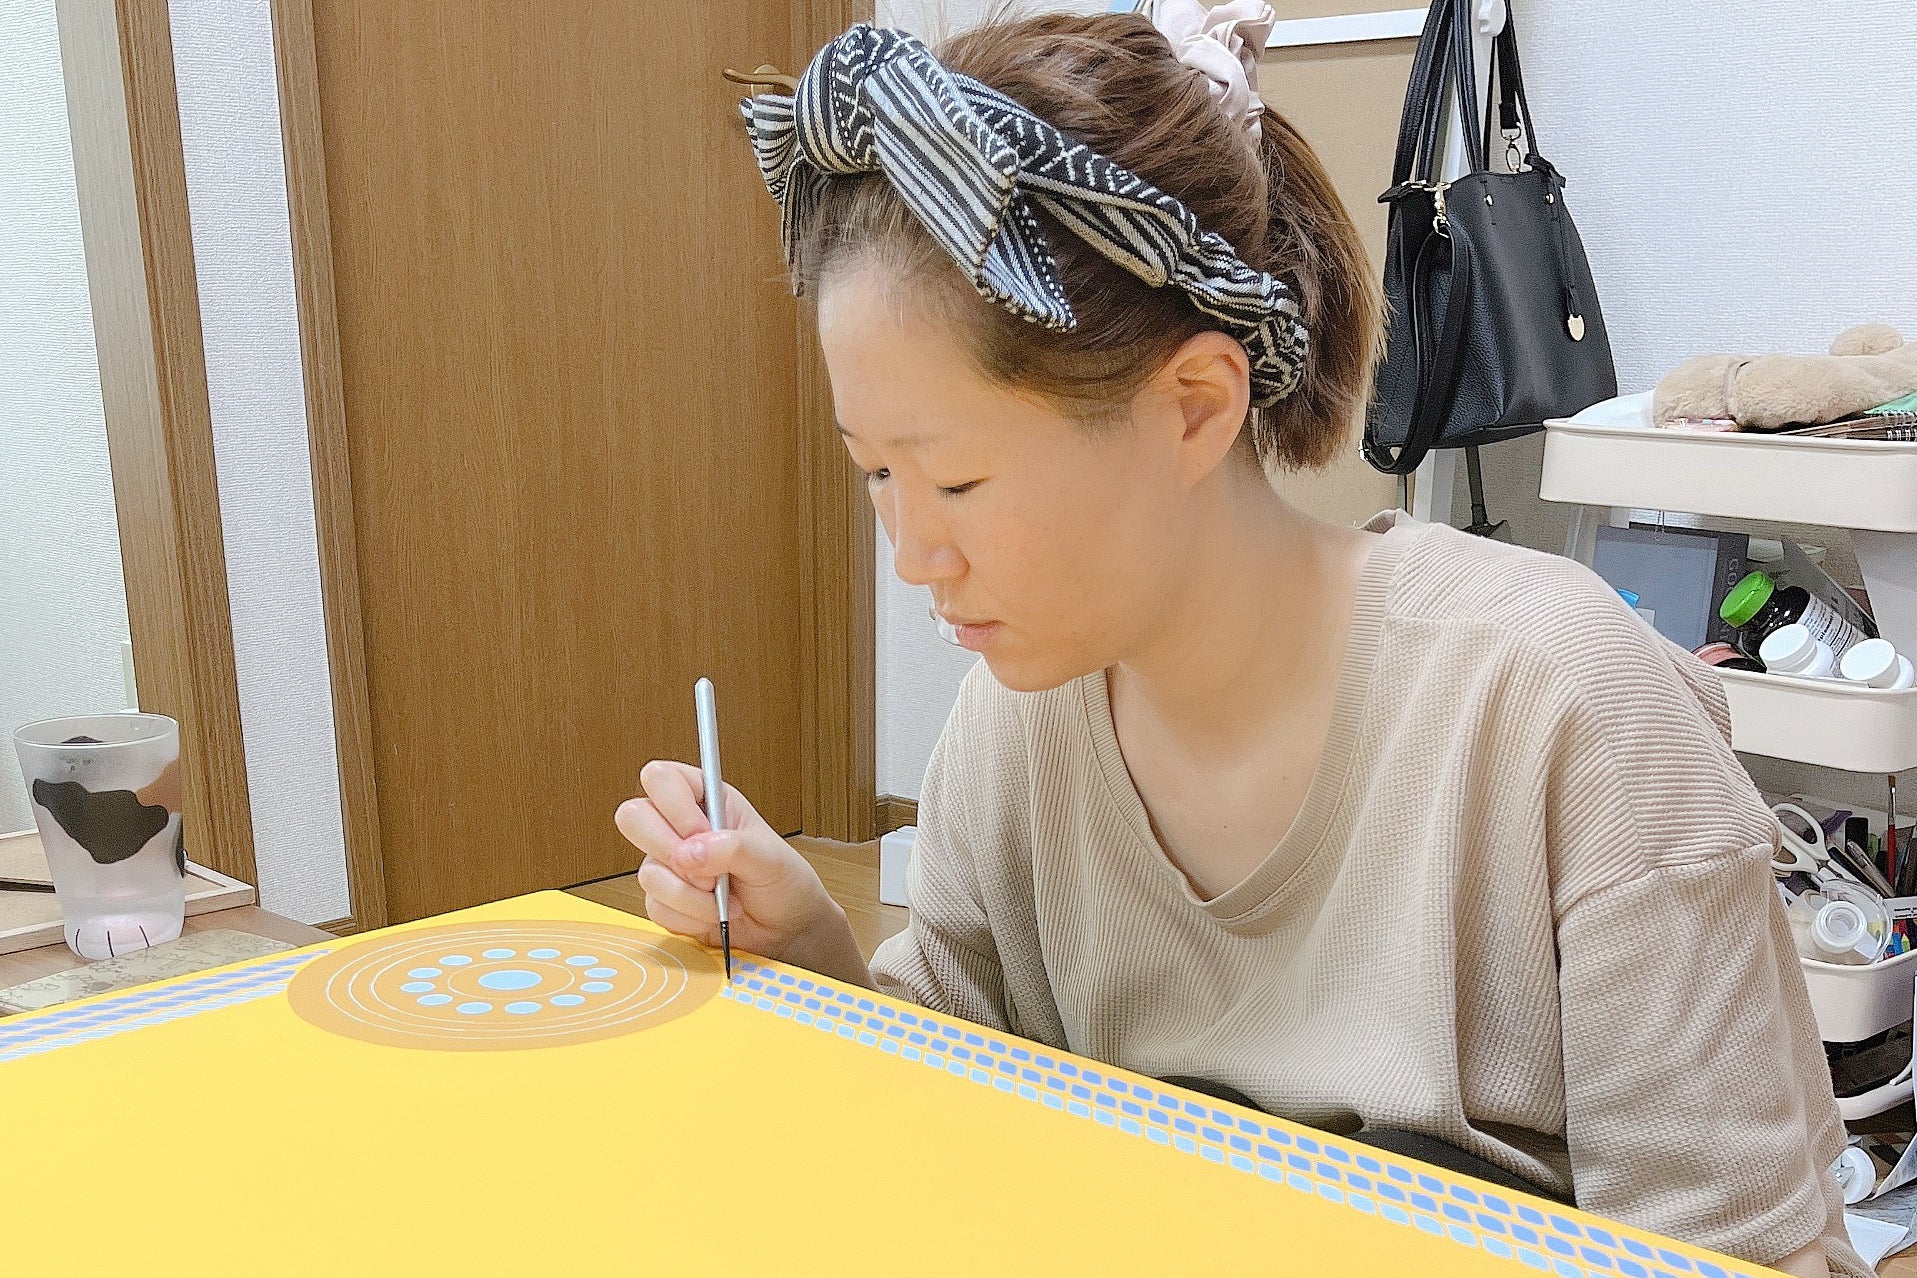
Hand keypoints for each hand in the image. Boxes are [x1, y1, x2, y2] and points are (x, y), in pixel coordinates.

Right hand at [615, 761, 866, 983]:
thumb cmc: (783, 881)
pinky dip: (689, 917)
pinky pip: (656, 907)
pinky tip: (714, 914)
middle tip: (708, 869)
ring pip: (647, 872)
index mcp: (706, 799)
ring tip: (722, 897)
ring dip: (691, 894)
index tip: (703, 833)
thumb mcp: (770, 857)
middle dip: (669, 849)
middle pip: (633, 816)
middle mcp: (679, 827)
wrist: (785, 929)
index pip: (661, 778)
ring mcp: (666, 864)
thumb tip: (688, 854)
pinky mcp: (663, 900)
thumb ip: (732, 848)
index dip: (674, 805)